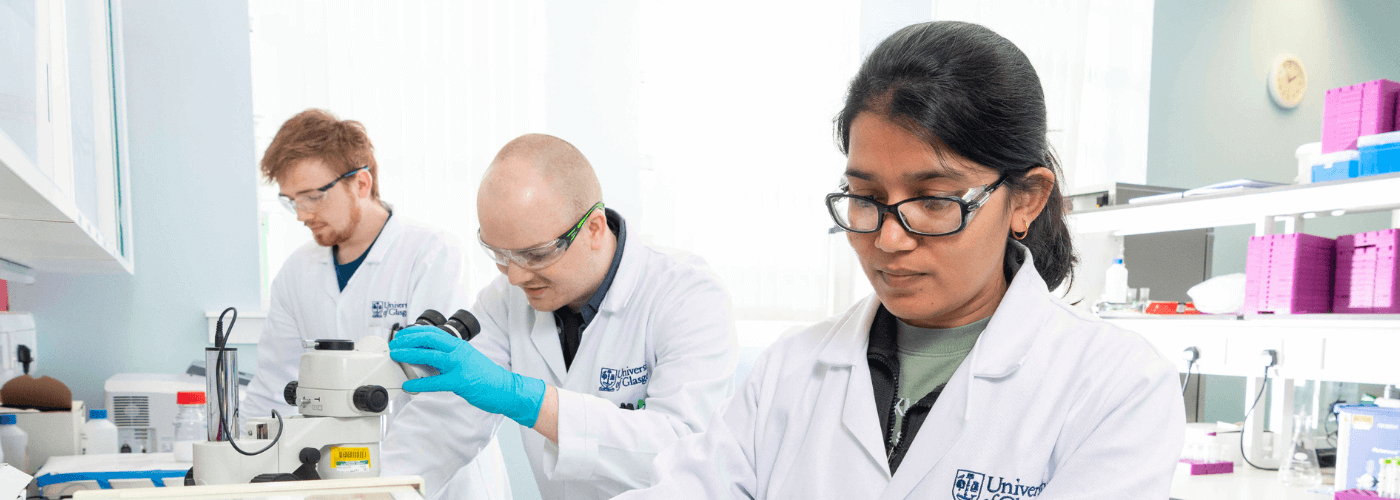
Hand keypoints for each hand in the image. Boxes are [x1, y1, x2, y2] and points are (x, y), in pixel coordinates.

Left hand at [390, 325, 545, 427]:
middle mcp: (459, 351)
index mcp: (459, 345)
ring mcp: (460, 365)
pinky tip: (409, 385)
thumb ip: (448, 356)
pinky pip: (436, 382)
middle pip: (428, 338)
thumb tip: (424, 358)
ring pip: (429, 355)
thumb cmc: (484, 376)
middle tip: (393, 345)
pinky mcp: (461, 381)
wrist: (504, 388)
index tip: (401, 336)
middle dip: (407, 340)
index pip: (433, 332)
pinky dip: (419, 383)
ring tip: (395, 356)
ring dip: (409, 354)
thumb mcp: (466, 359)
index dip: (414, 332)